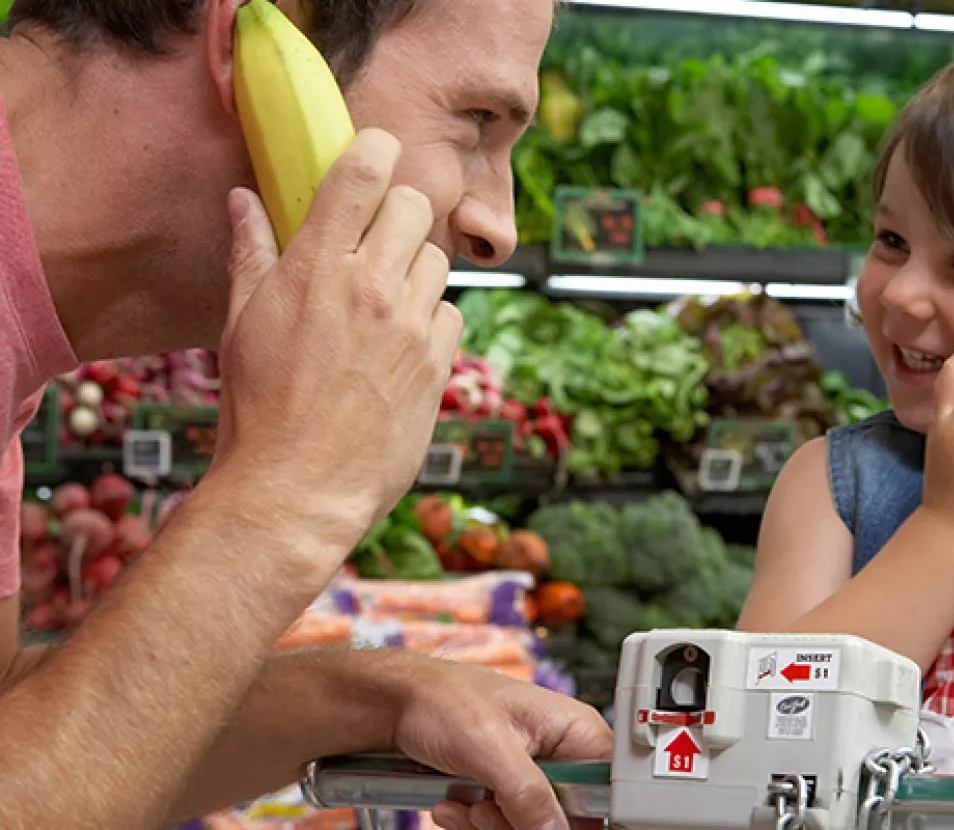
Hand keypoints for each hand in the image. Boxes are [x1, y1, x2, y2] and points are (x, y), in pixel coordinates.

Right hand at [209, 129, 461, 555]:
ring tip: (383, 303)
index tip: (376, 154)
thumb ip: (251, 255)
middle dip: (400, 212)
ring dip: (416, 271)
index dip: (377, 150)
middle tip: (378, 239)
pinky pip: (450, 315)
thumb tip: (243, 201)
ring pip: (439, 261)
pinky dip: (431, 321)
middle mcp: (370, 288)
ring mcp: (410, 327)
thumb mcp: (240, 325)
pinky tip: (400, 346)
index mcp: (315, 268)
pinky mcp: (437, 366)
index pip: (363, 172)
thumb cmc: (258, 410)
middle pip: (416, 206)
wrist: (297, 490)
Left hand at [394, 657, 612, 829]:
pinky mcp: (507, 791)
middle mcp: (560, 754)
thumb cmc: (442, 700)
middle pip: (569, 816)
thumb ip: (528, 791)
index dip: (583, 810)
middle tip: (489, 809)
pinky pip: (507, 825)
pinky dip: (476, 824)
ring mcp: (533, 775)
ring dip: (493, 826)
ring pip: (535, 826)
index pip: (607, 784)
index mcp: (573, 730)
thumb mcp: (489, 746)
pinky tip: (455, 805)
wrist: (397, 705)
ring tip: (466, 804)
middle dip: (524, 823)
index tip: (551, 821)